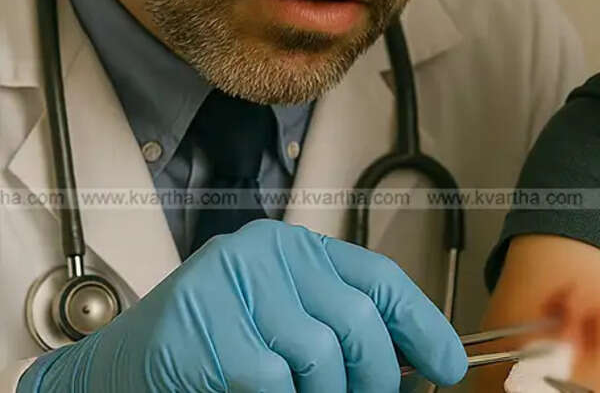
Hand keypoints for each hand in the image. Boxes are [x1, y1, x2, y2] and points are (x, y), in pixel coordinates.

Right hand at [18, 220, 466, 392]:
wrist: (120, 368)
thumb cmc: (213, 350)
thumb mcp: (285, 326)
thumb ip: (338, 332)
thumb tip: (412, 367)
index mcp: (295, 250)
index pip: (379, 280)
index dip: (423, 326)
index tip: (449, 366)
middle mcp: (267, 253)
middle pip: (358, 321)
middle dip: (376, 378)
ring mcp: (230, 282)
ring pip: (318, 357)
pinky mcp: (200, 322)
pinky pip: (270, 380)